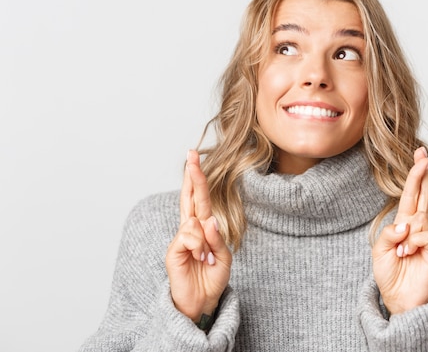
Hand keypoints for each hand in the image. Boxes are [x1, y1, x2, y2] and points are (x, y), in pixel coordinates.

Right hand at [165, 150, 231, 321]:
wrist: (202, 303)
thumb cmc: (212, 278)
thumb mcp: (223, 257)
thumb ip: (217, 239)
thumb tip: (209, 220)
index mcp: (203, 228)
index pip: (199, 198)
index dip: (197, 179)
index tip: (193, 159)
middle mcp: (190, 230)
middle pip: (190, 197)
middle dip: (192, 176)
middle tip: (191, 155)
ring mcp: (180, 240)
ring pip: (194, 221)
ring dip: (205, 239)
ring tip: (206, 258)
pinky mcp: (173, 251)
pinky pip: (188, 236)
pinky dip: (198, 246)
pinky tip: (199, 258)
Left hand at [372, 147, 427, 314]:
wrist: (398, 299)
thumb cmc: (389, 274)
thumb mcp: (380, 250)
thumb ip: (389, 233)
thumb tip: (408, 222)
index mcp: (403, 224)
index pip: (411, 195)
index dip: (415, 176)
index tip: (420, 155)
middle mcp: (417, 227)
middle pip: (423, 195)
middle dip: (422, 174)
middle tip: (423, 153)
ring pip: (419, 218)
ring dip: (406, 235)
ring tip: (402, 253)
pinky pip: (424, 234)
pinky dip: (412, 243)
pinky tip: (408, 255)